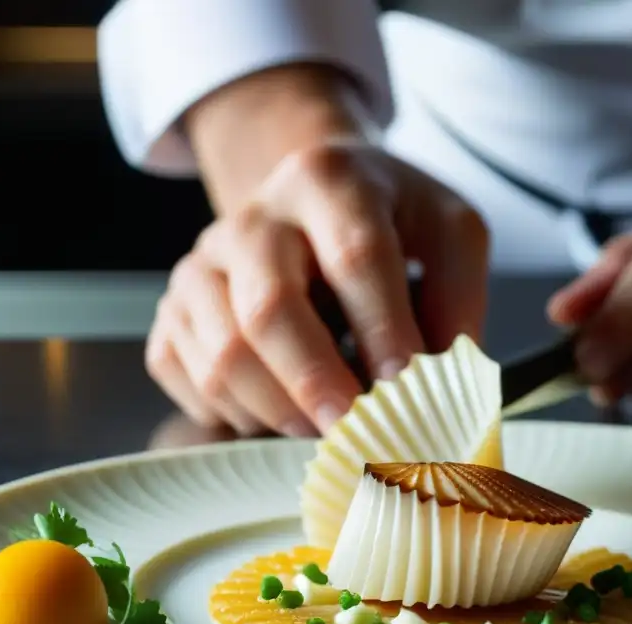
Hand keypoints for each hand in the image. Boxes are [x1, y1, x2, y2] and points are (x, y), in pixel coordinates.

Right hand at [146, 140, 488, 435]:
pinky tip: (280, 411)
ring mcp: (203, 264)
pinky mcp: (172, 307)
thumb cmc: (392, 221)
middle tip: (358, 434)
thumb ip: (458, 300)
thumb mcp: (449, 233)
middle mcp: (254, 218)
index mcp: (330, 181)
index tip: (407, 387)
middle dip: (318, 384)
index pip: (355, 256)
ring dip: (280, 410)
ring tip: (328, 429)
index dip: (383, 329)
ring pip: (223, 354)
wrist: (315, 196)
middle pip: (270, 309)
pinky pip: (187, 376)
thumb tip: (442, 385)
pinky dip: (234, 412)